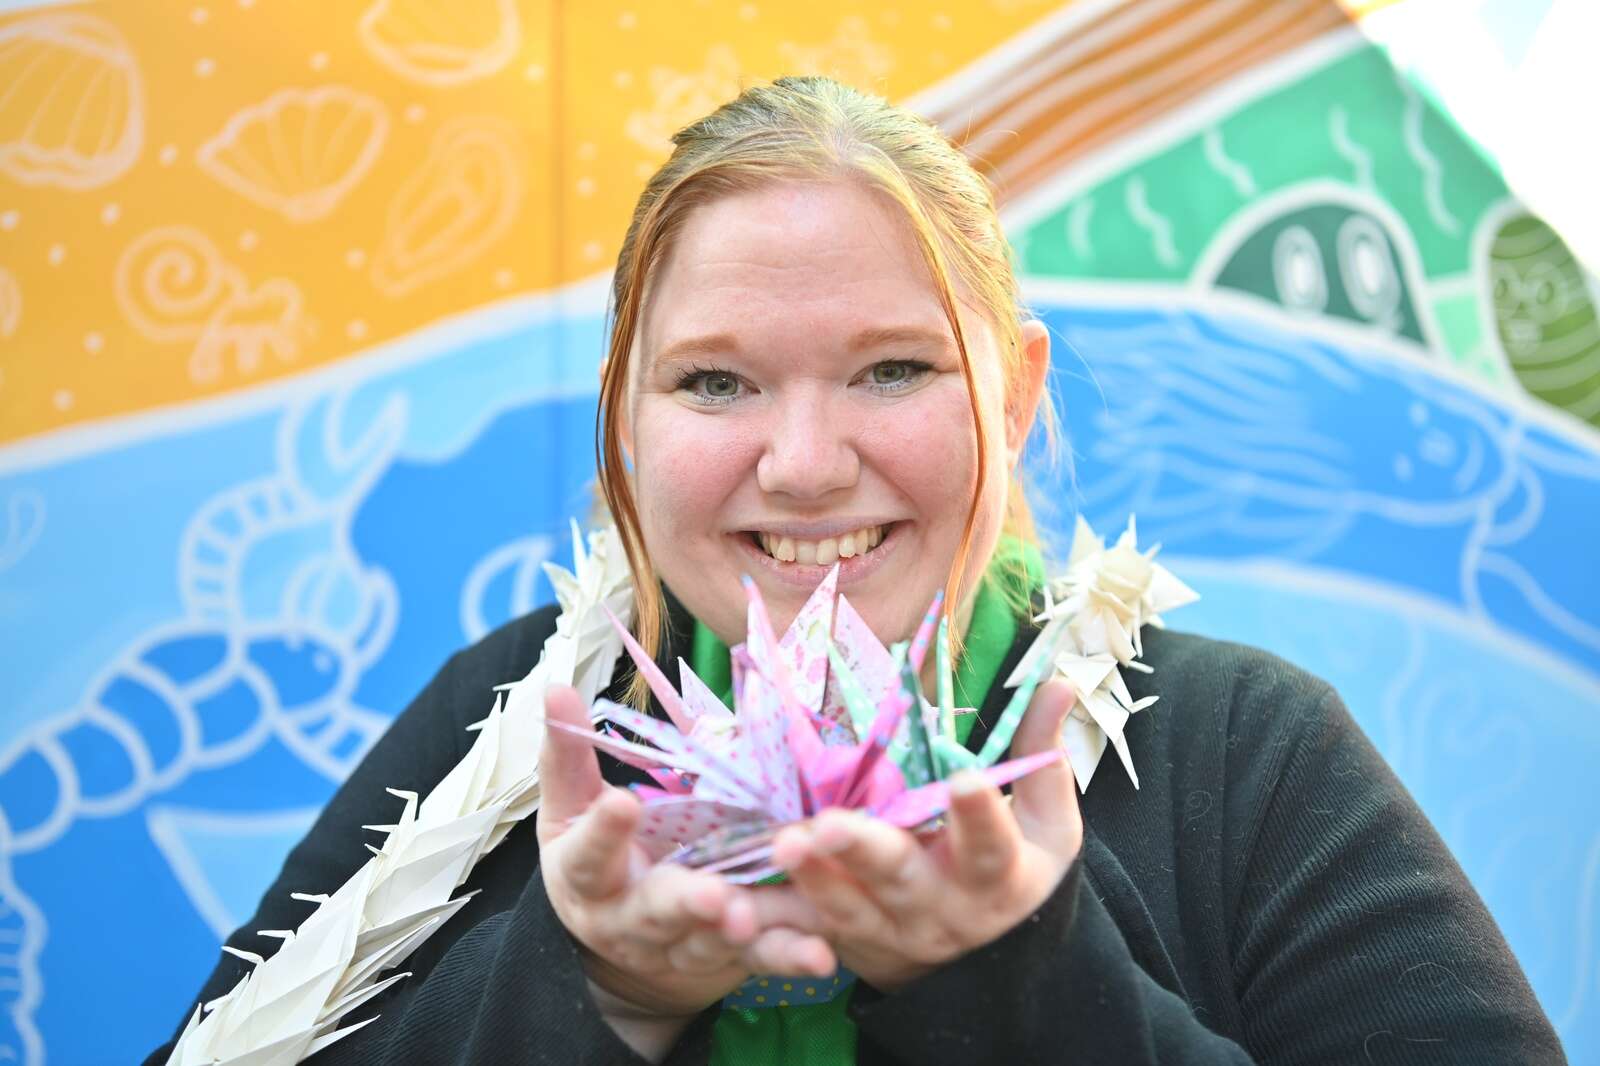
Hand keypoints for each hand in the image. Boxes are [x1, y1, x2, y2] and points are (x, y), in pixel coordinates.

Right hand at [537, 685, 832, 1017]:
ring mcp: (681, 945)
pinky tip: (818, 953)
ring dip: (744, 932)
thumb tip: (555, 688)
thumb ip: (568, 757)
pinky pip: (759, 959)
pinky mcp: (727, 958)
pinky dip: (789, 955)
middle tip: (713, 896)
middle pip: (655, 913)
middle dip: (685, 903)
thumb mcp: (572, 811)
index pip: (589, 856)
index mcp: (589, 879)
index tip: (623, 802)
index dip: (604, 832)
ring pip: (712, 940)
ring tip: (763, 918)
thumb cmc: (599, 857)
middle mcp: (631, 920)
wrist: (622, 939)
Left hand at [770, 679, 1081, 991]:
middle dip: (864, 852)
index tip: (968, 780)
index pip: (991, 845)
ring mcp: (890, 931)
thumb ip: (1041, 758)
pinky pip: (802, 933)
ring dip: (812, 878)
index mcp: (994, 876)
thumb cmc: (1015, 874)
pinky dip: (767, 919)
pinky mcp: (847, 942)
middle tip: (827, 824)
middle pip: (902, 879)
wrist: (986, 972)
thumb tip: (1060, 682)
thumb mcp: (1044, 826)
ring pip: (847, 907)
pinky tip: (729, 898)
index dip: (981, 814)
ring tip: (781, 843)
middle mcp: (940, 907)